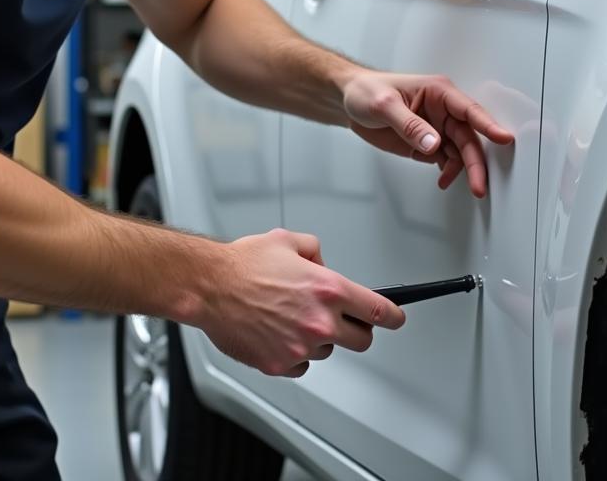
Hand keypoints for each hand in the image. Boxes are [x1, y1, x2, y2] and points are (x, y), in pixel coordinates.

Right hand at [196, 228, 404, 377]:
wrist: (210, 287)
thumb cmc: (243, 264)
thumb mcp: (288, 241)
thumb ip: (315, 252)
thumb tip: (322, 266)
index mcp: (327, 289)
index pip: (377, 309)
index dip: (392, 315)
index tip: (397, 317)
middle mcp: (319, 321)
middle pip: (361, 340)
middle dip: (356, 329)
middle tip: (342, 319)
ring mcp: (301, 347)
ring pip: (327, 351)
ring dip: (319, 338)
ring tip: (291, 318)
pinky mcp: (280, 365)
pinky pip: (302, 365)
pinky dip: (296, 353)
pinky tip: (279, 333)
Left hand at [342, 71, 514, 196]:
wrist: (349, 101)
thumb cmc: (366, 91)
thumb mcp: (384, 105)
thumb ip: (410, 125)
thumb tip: (434, 143)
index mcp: (438, 92)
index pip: (469, 109)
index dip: (488, 124)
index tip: (504, 138)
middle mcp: (442, 110)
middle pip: (468, 137)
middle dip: (476, 162)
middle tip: (479, 185)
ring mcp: (436, 128)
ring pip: (460, 152)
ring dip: (463, 170)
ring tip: (457, 185)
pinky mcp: (427, 143)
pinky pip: (446, 160)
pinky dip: (448, 172)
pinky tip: (443, 180)